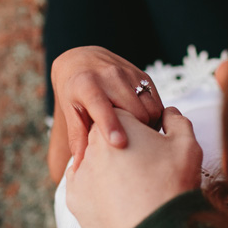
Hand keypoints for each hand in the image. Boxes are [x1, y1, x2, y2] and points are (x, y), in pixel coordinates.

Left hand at [51, 46, 163, 167]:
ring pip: (151, 108)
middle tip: (130, 145)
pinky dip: (154, 117)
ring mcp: (129, 74)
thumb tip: (78, 168)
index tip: (119, 143)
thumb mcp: (70, 110)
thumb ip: (77, 137)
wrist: (83, 59)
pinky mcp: (143, 75)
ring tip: (137, 134)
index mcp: (86, 85)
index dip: (111, 124)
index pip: (101, 105)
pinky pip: (157, 102)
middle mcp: (109, 76)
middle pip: (135, 112)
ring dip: (149, 126)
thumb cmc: (73, 91)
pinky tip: (143, 123)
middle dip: (137, 133)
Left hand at [66, 107, 202, 227]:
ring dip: (108, 170)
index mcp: (115, 123)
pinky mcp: (75, 200)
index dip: (139, 128)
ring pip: (94, 164)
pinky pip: (84, 189)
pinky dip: (98, 192)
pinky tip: (117, 199)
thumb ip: (176, 120)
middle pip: (105, 139)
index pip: (123, 115)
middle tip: (143, 167)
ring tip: (132, 187)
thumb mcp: (187, 145)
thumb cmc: (172, 186)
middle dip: (120, 148)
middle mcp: (90, 144)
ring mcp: (80, 174)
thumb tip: (167, 113)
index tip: (151, 144)